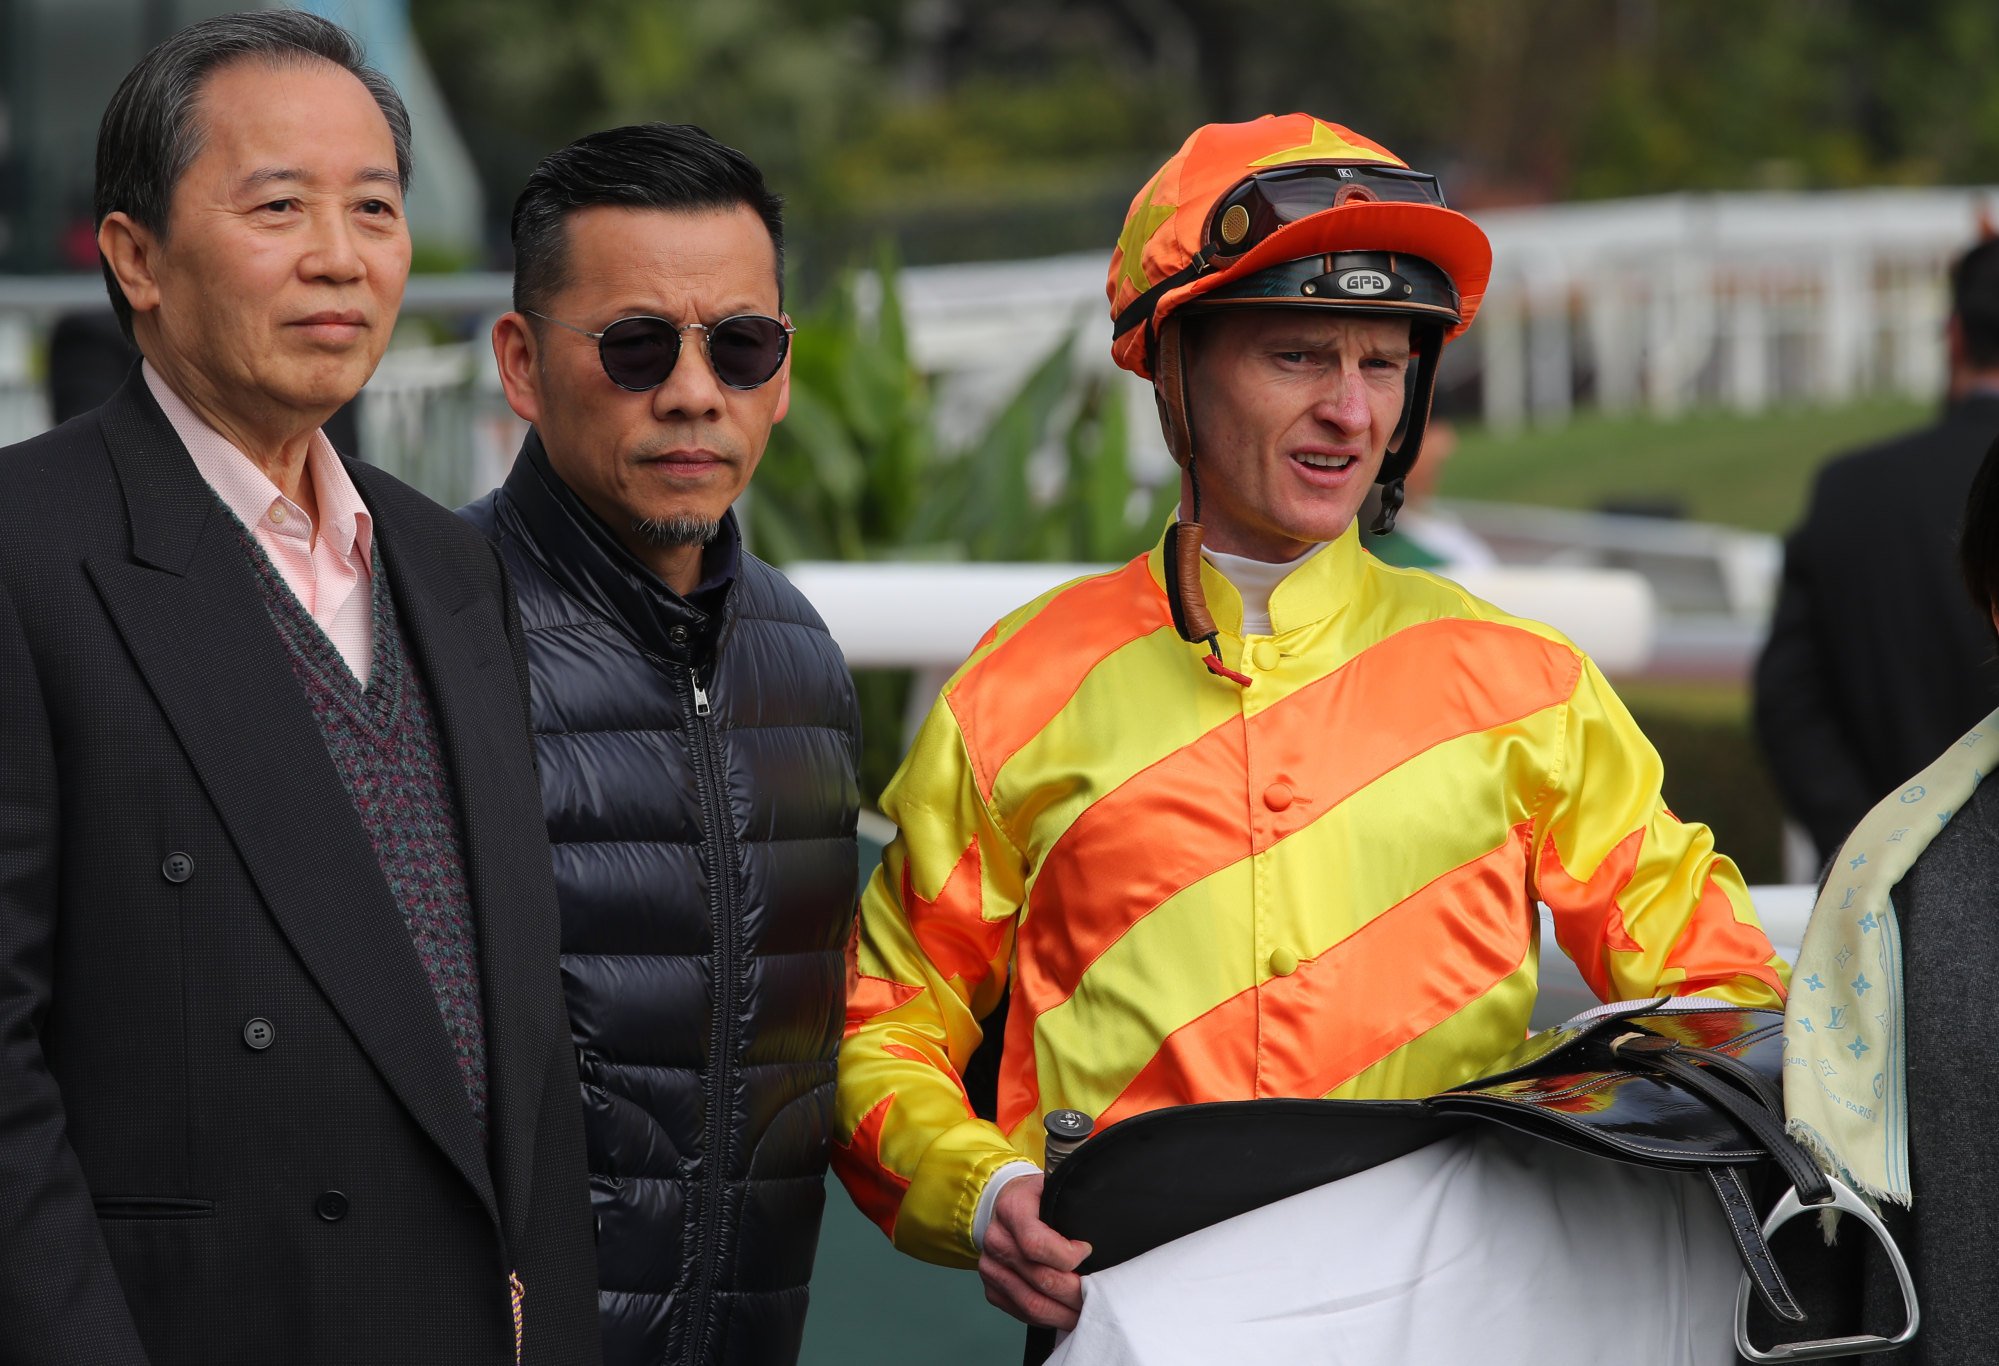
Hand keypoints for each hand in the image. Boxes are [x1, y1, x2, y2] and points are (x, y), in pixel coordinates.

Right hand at [978, 1173, 1092, 1328]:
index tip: (1088, 1251)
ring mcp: (991, 1268)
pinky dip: (1047, 1318)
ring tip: (1086, 1312)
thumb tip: (1104, 1219)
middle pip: (1040, 1279)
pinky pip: (1022, 1313)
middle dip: (1074, 1293)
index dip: (1068, 1255)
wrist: (1002, 1205)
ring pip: (1032, 1304)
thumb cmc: (1035, 1198)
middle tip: (1097, 1295)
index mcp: (1012, 1209)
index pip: (1037, 1244)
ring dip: (1063, 1313)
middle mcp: (997, 1240)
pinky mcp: (992, 1289)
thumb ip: (1072, 1199)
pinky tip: (1065, 1313)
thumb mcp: (1052, 1185)